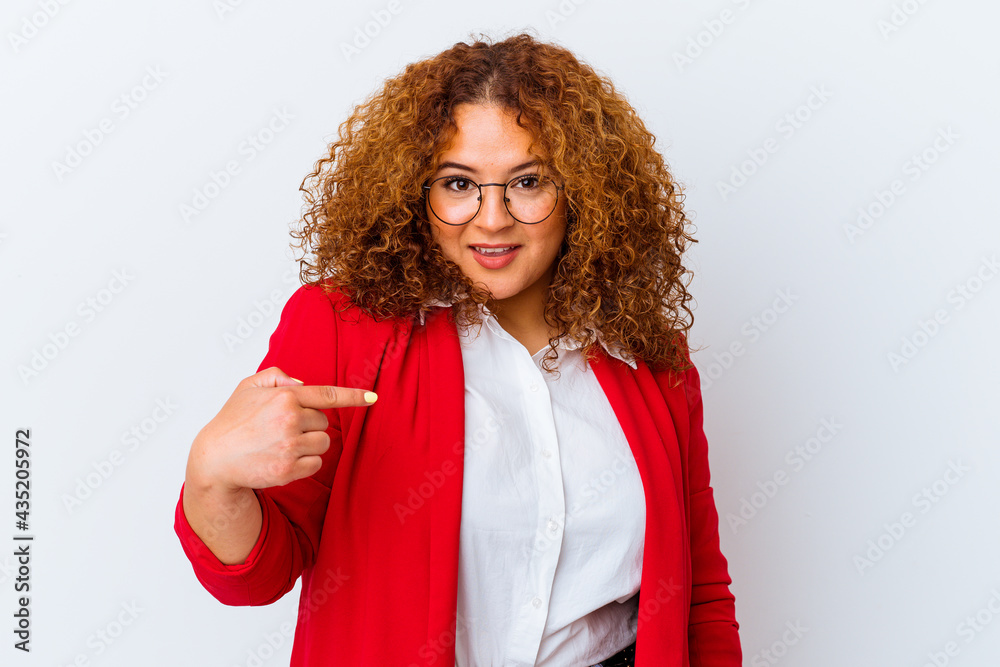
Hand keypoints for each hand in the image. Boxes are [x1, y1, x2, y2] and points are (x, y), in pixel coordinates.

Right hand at [185, 366, 376, 492]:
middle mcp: (290, 420)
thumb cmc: (232, 420)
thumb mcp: (248, 386)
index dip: (354, 396)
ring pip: (323, 443)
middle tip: (281, 429)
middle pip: (324, 422)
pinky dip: (305, 462)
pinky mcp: (289, 470)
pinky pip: (316, 463)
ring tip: (282, 444)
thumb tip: (304, 385)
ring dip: (309, 444)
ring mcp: (290, 446)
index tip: (373, 397)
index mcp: (285, 397)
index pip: (328, 395)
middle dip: (309, 424)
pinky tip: (282, 459)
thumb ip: (278, 377)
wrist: (214, 459)